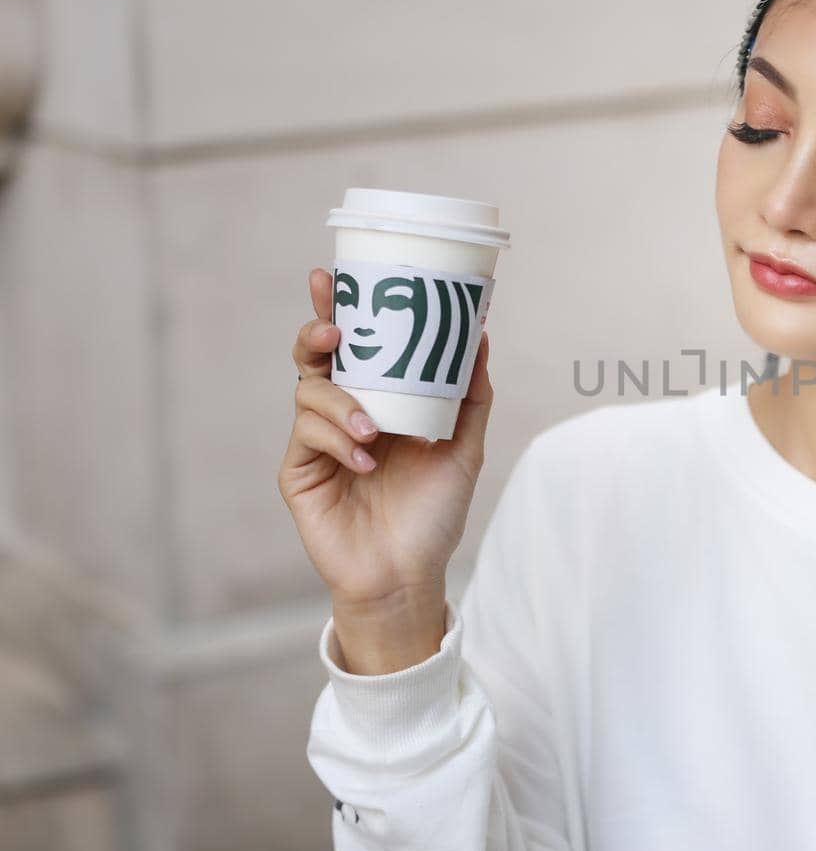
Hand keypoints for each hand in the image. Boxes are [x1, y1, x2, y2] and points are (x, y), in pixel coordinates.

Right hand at [277, 267, 494, 667]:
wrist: (409, 574)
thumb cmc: (433, 512)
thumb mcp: (464, 447)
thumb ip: (471, 394)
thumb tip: (481, 334)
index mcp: (376, 399)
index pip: (353, 344)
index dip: (337, 308)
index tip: (332, 276)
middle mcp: (342, 413)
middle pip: (315, 357)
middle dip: (316, 331)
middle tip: (331, 327)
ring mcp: (317, 442)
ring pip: (310, 393)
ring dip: (342, 403)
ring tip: (374, 430)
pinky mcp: (299, 472)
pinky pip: (308, 437)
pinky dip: (338, 440)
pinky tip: (365, 460)